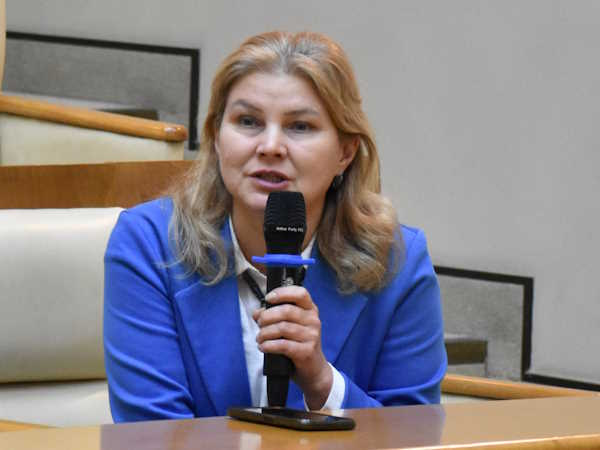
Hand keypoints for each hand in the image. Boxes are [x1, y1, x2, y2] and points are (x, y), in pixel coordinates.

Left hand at [252, 285, 331, 409]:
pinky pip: (283, 345)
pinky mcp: (306, 351)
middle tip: (259, 323)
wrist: (313, 370)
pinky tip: (263, 347)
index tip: (268, 298)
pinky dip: (269, 345)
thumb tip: (257, 313)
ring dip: (265, 333)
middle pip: (287, 310)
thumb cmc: (299, 344)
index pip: (300, 293)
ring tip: (259, 338)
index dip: (283, 293)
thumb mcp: (290, 326)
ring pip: (282, 328)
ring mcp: (311, 336)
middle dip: (267, 316)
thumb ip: (275, 316)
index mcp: (310, 310)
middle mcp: (313, 320)